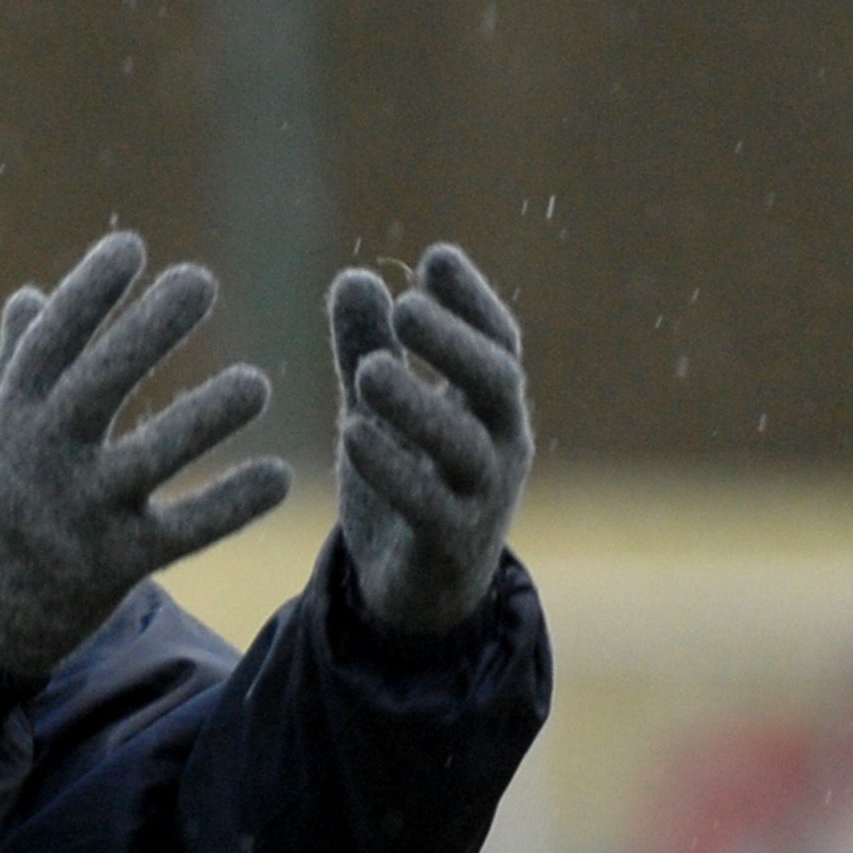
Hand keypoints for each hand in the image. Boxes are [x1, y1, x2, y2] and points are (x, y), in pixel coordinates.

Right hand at [0, 231, 292, 682]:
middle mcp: (43, 458)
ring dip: (203, 421)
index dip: (89, 293)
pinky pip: (182, 533)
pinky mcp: (116, 565)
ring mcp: (80, 513)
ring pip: (147, 459)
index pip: (50, 343)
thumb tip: (31, 295)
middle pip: (98, 384)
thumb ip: (16, 364)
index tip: (131, 247)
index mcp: (13, 416)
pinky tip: (279, 477)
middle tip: (201, 281)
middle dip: (147, 331)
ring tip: (257, 384)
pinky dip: (230, 506)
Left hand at [328, 242, 530, 636]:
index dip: (472, 300)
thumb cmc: (409, 485)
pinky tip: (351, 434)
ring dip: (418, 403)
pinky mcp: (451, 546)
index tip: (436, 259)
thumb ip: (368, 348)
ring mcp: (483, 499)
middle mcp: (501, 445)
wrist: (417, 593)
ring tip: (368, 371)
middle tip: (405, 307)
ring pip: (467, 446)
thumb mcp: (382, 411)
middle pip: (499, 381)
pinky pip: (431, 507)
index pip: (499, 340)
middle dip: (455, 342)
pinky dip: (393, 468)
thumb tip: (355, 276)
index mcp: (492, 406)